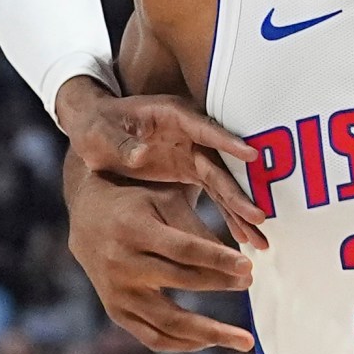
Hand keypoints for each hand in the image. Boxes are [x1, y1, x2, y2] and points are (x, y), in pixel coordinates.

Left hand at [55, 79, 267, 248]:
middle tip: (259, 216)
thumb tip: (141, 154)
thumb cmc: (96, 126)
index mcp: (171, 115)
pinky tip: (243, 237)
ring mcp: (193, 153)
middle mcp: (190, 134)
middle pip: (221, 164)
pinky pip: (214, 195)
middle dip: (240, 191)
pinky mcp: (190, 171)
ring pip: (223, 184)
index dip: (228, 142)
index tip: (251, 156)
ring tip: (259, 238)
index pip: (205, 129)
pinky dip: (228, 215)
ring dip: (240, 210)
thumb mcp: (99, 133)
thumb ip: (120, 144)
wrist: (93, 128)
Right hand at [64, 162, 254, 352]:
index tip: (249, 269)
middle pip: (180, 283)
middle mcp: (121, 264)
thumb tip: (239, 264)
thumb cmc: (137, 202)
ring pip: (168, 322)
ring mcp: (117, 293)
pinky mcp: (116, 312)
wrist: (88, 217)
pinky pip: (153, 338)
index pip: (184, 250)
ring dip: (210, 334)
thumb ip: (198, 228)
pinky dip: (185, 344)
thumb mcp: (165, 201)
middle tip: (251, 286)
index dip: (218, 261)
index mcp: (133, 229)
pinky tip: (211, 341)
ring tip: (244, 341)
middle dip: (220, 285)